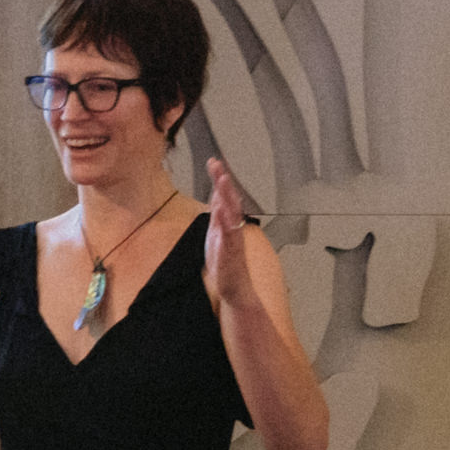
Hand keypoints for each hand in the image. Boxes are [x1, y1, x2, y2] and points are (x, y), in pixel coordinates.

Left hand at [202, 157, 262, 303]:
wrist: (234, 287)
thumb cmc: (226, 260)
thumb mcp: (216, 231)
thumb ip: (217, 212)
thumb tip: (215, 194)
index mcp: (229, 223)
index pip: (225, 197)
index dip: (220, 179)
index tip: (214, 162)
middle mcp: (233, 229)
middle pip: (230, 202)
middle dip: (224, 183)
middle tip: (219, 166)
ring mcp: (233, 242)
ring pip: (232, 216)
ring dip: (227, 199)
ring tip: (222, 183)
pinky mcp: (230, 256)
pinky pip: (229, 240)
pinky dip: (226, 229)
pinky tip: (221, 218)